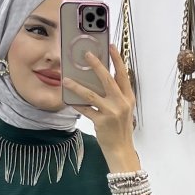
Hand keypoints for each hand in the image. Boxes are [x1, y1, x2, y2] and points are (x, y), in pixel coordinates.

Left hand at [63, 41, 136, 161]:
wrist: (121, 148)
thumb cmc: (120, 127)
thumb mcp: (123, 109)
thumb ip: (116, 94)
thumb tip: (101, 79)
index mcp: (128, 97)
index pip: (123, 74)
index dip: (117, 60)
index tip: (111, 47)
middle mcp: (121, 102)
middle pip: (107, 79)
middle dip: (96, 65)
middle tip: (87, 54)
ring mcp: (111, 112)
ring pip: (91, 94)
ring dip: (77, 86)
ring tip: (66, 80)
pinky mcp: (101, 121)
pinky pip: (85, 110)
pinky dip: (76, 104)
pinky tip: (68, 100)